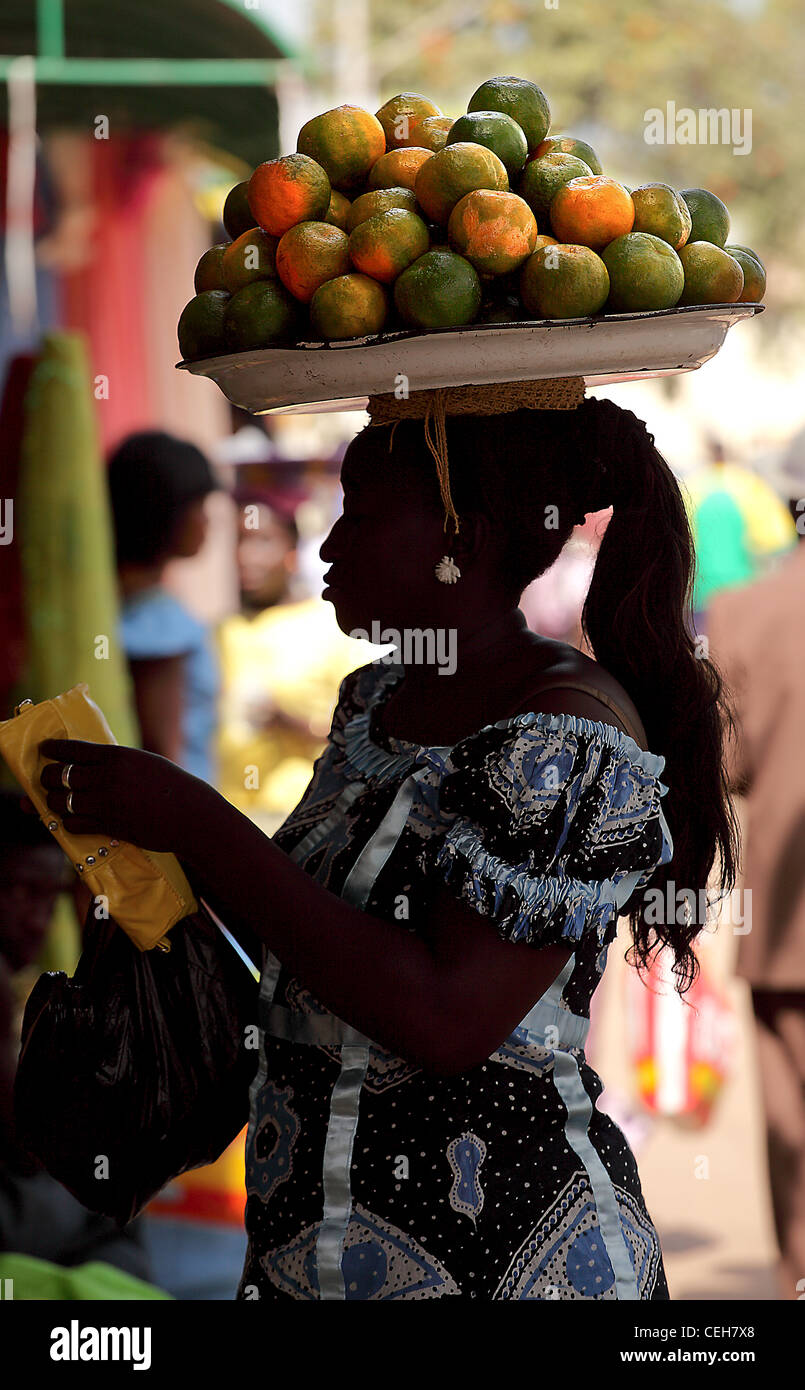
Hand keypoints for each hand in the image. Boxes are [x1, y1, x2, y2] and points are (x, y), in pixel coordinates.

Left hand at [38, 739, 200, 853]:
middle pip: (60, 775)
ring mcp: (106, 803)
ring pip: (61, 801)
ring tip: (53, 800)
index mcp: (117, 756)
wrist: (190, 814)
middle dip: (47, 776)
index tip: (44, 748)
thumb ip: (116, 762)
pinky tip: (70, 819)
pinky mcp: (109, 826)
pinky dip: (68, 821)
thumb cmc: (170, 785)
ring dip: (52, 801)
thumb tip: (87, 765)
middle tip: (46, 777)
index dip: (54, 749)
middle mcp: (107, 778)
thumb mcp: (143, 762)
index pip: (74, 749)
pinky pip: (74, 823)